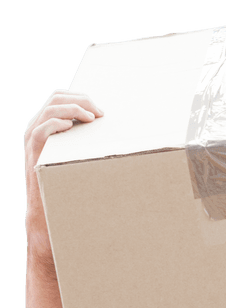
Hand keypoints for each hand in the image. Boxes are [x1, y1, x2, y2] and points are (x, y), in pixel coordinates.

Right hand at [24, 91, 102, 247]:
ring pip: (51, 109)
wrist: (47, 210)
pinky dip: (57, 124)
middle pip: (57, 98)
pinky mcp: (33, 152)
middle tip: (100, 113)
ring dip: (74, 109)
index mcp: (46, 125)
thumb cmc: (66, 187)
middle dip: (81, 100)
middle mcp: (37, 127)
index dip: (81, 98)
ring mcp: (33, 139)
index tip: (100, 110)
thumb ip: (83, 146)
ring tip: (92, 119)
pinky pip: (42, 130)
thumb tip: (110, 140)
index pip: (60, 98)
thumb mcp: (74, 159)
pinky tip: (72, 127)